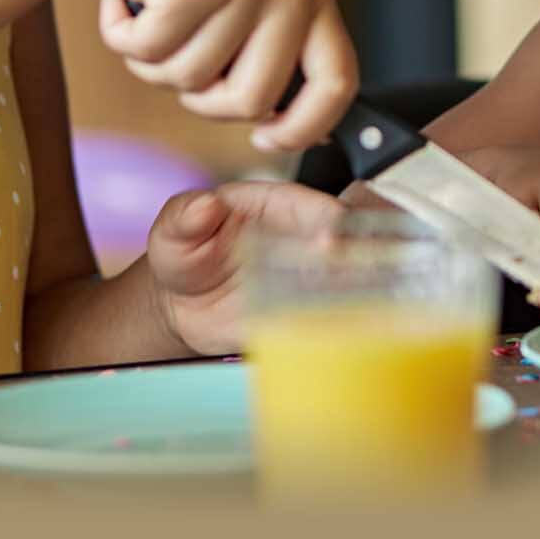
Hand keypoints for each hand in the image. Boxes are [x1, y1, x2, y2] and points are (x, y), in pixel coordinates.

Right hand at [69, 0, 357, 149]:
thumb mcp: (245, 6)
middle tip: (178, 52)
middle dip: (202, 99)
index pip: (338, 84)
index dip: (304, 129)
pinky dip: (122, 37)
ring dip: (153, 61)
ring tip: (152, 12)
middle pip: (251, 103)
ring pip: (192, 82)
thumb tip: (293, 129)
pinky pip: (151, 54)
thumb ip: (272, 57)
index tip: (266, 140)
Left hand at [144, 181, 347, 355]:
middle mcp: (309, 238)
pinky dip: (353, 324)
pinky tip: (352, 334)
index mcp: (282, 206)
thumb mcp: (173, 232)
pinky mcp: (313, 311)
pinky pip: (342, 316)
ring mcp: (315, 276)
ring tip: (364, 309)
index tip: (329, 244)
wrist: (182, 307)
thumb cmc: (182, 254)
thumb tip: (206, 204)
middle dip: (364, 259)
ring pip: (358, 279)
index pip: (321, 208)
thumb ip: (186, 216)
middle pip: (355, 242)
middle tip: (361, 280)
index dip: (331, 223)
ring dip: (365, 293)